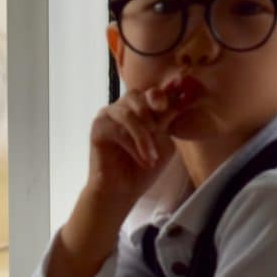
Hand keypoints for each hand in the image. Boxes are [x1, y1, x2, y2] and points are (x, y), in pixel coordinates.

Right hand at [87, 85, 180, 206]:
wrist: (121, 192)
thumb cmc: (142, 169)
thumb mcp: (163, 143)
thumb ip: (166, 122)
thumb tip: (173, 100)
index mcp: (138, 109)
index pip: (152, 93)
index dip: (166, 90)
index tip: (179, 84)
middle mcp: (122, 109)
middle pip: (136, 95)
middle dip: (151, 106)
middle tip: (160, 128)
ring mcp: (107, 116)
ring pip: (128, 114)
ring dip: (144, 137)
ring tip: (152, 157)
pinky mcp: (98, 128)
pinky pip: (118, 130)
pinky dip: (134, 146)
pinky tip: (143, 161)